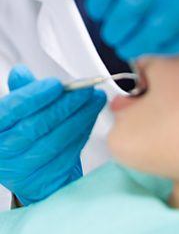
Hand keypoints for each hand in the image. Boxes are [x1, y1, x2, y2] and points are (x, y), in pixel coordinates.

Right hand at [0, 65, 106, 204]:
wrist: (34, 169)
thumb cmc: (26, 133)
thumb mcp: (20, 112)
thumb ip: (22, 92)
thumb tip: (20, 73)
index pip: (10, 111)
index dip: (34, 96)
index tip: (57, 84)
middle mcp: (4, 152)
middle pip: (37, 126)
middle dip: (66, 105)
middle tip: (86, 89)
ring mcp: (24, 169)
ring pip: (57, 139)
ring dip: (81, 116)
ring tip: (96, 99)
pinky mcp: (46, 178)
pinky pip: (70, 151)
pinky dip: (84, 130)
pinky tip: (92, 115)